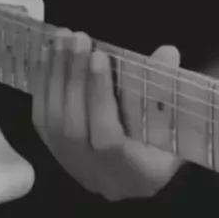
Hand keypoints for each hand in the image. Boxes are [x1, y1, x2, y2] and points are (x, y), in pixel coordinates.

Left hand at [32, 30, 182, 200]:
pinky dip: (44, 86)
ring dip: (55, 76)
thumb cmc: (163, 148)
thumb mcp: (177, 125)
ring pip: (53, 122)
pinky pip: (41, 120)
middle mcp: (96, 173)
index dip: (99, 97)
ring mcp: (71, 165)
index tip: (99, 57)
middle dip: (73, 78)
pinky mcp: (55, 152)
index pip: (106, 137)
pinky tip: (48, 58)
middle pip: (73, 126)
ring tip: (62, 40)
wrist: (136, 178)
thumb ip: (168, 91)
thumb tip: (167, 52)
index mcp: (133, 172)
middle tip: (78, 39)